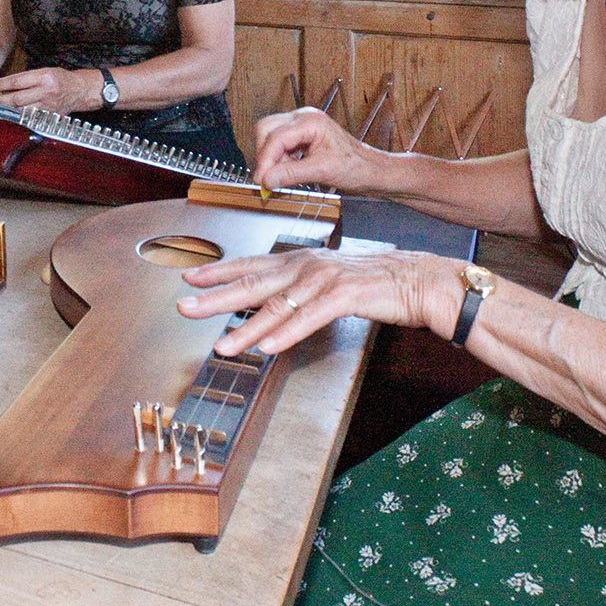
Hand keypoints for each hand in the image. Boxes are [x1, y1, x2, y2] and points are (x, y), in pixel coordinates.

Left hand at [0, 66, 101, 114]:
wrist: (81, 90)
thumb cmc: (62, 78)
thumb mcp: (46, 71)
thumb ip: (28, 78)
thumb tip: (8, 84)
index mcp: (44, 77)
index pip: (17, 81)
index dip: (1, 84)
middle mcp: (45, 91)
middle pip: (17, 98)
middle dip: (1, 100)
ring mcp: (48, 105)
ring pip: (22, 109)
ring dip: (8, 109)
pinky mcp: (49, 115)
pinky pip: (31, 116)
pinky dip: (20, 115)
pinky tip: (12, 114)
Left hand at [176, 247, 460, 355]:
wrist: (420, 280)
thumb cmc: (376, 282)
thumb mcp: (329, 281)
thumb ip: (300, 288)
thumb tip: (272, 302)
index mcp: (301, 260)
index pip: (251, 265)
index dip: (219, 272)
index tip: (189, 277)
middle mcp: (307, 266)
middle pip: (253, 284)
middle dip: (215, 297)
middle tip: (185, 307)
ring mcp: (324, 280)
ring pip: (277, 307)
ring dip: (246, 328)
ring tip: (221, 344)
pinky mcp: (345, 297)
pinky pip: (310, 318)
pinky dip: (287, 333)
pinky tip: (267, 346)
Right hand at [254, 107, 386, 192]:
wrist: (370, 170)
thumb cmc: (355, 166)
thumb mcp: (321, 171)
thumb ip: (291, 174)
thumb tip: (267, 178)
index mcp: (310, 121)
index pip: (275, 137)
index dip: (265, 160)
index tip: (261, 179)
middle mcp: (303, 118)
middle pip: (266, 130)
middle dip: (265, 155)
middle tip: (267, 177)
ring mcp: (300, 125)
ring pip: (269, 137)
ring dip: (272, 158)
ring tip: (285, 175)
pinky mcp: (300, 135)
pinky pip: (279, 144)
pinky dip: (279, 160)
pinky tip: (290, 171)